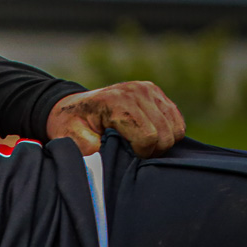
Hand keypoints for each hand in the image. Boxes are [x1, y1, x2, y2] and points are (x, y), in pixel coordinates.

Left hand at [47, 81, 183, 157]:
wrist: (74, 106)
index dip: (140, 154)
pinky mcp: (157, 92)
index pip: (147, 137)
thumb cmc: (72, 125)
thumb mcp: (69, 137)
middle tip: (133, 153)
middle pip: (165, 134)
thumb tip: (101, 150)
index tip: (126, 156)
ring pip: (175, 128)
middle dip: (152, 151)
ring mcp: (149, 89)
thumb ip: (86, 145)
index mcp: (117, 102)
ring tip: (139, 145)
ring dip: (161, 143)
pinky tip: (148, 136)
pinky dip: (167, 133)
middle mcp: (137, 91)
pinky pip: (176, 120)